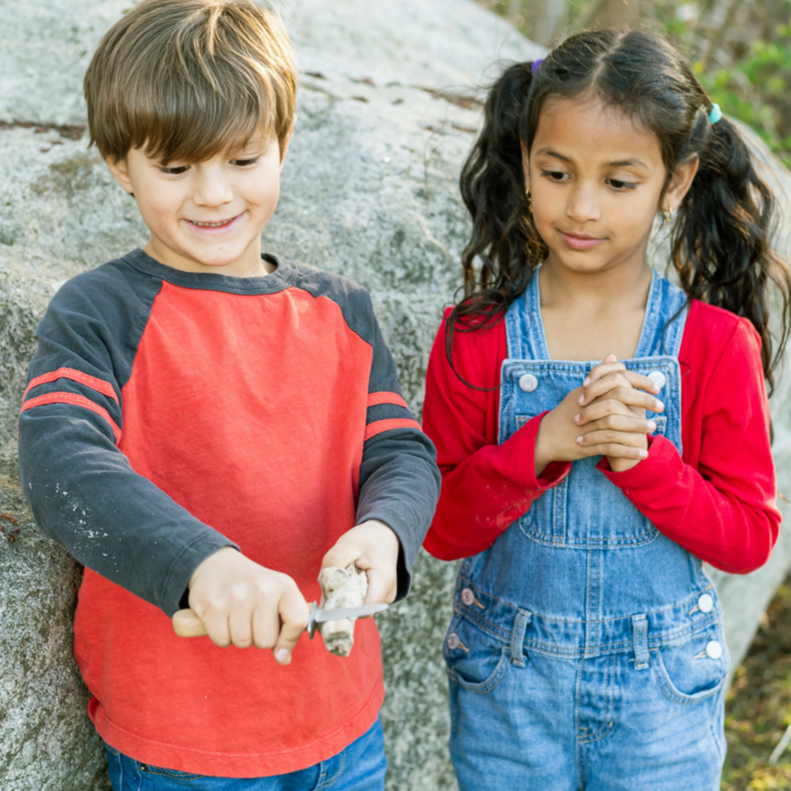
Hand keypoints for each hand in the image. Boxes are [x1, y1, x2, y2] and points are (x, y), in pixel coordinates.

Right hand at [186, 547, 308, 663]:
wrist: (217, 564)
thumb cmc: (252, 587)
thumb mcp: (277, 597)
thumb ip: (286, 627)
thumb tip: (283, 658)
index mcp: (284, 585)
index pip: (298, 621)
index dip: (289, 640)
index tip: (280, 649)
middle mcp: (262, 588)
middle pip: (266, 641)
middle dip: (257, 638)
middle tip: (251, 620)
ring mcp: (237, 595)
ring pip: (243, 642)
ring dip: (238, 637)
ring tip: (236, 616)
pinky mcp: (213, 604)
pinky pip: (221, 640)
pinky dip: (221, 636)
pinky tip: (222, 618)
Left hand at [321, 519, 399, 606]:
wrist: (384, 535)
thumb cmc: (367, 539)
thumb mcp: (347, 544)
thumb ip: (334, 562)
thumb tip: (324, 584)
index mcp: (383, 580)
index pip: (363, 609)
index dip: (344, 608)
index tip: (330, 597)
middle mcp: (388, 593)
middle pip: (361, 611)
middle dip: (344, 602)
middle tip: (337, 581)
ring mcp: (387, 597)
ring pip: (361, 609)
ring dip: (349, 598)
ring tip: (348, 577)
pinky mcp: (382, 597)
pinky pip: (364, 603)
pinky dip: (355, 595)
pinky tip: (354, 581)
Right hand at [534, 355, 663, 473]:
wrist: (545, 437)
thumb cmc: (566, 414)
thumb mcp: (580, 391)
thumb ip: (600, 376)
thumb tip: (614, 357)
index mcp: (589, 392)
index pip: (616, 378)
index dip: (639, 381)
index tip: (655, 388)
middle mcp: (588, 405)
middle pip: (620, 398)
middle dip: (644, 402)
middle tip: (661, 408)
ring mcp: (587, 425)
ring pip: (617, 423)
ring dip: (638, 427)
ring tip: (653, 429)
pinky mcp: (586, 444)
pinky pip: (611, 447)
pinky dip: (628, 451)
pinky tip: (643, 453)